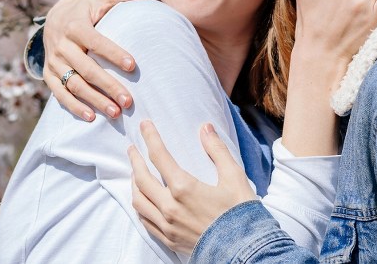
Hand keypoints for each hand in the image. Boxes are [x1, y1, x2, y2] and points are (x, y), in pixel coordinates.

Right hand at [42, 0, 152, 119]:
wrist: (54, 17)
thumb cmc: (86, 8)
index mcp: (75, 24)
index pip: (95, 41)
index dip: (113, 53)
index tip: (133, 66)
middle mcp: (61, 43)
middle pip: (85, 68)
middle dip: (107, 85)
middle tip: (129, 101)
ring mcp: (53, 61)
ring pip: (73, 84)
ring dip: (94, 100)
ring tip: (116, 113)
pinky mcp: (49, 74)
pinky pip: (60, 94)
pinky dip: (74, 107)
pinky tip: (92, 117)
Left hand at [128, 120, 254, 254]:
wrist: (244, 250)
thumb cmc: (240, 212)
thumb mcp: (234, 176)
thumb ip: (217, 150)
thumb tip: (205, 128)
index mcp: (183, 188)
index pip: (159, 156)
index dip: (150, 138)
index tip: (145, 125)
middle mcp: (170, 207)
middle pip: (142, 178)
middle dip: (135, 160)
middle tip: (132, 148)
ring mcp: (167, 225)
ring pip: (139, 201)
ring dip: (134, 184)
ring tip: (135, 173)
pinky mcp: (169, 239)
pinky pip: (145, 221)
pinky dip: (140, 206)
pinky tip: (142, 200)